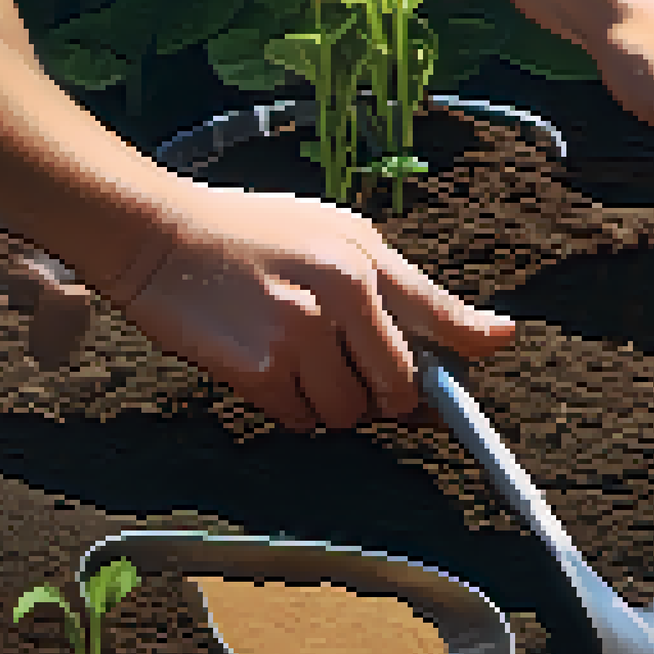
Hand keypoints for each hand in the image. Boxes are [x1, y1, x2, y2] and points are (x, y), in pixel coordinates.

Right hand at [114, 187, 515, 432]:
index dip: (465, 360)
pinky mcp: (255, 370)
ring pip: (348, 414)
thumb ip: (415, 292)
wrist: (156, 235)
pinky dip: (292, 408)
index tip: (487, 373)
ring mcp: (296, 336)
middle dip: (381, 394)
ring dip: (331, 403)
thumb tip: (496, 338)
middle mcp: (339, 297)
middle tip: (349, 366)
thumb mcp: (343, 237)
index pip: (439, 323)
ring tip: (300, 357)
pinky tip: (268, 367)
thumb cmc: (256, 234)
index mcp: (365, 261)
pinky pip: (300, 419)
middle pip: (396, 390)